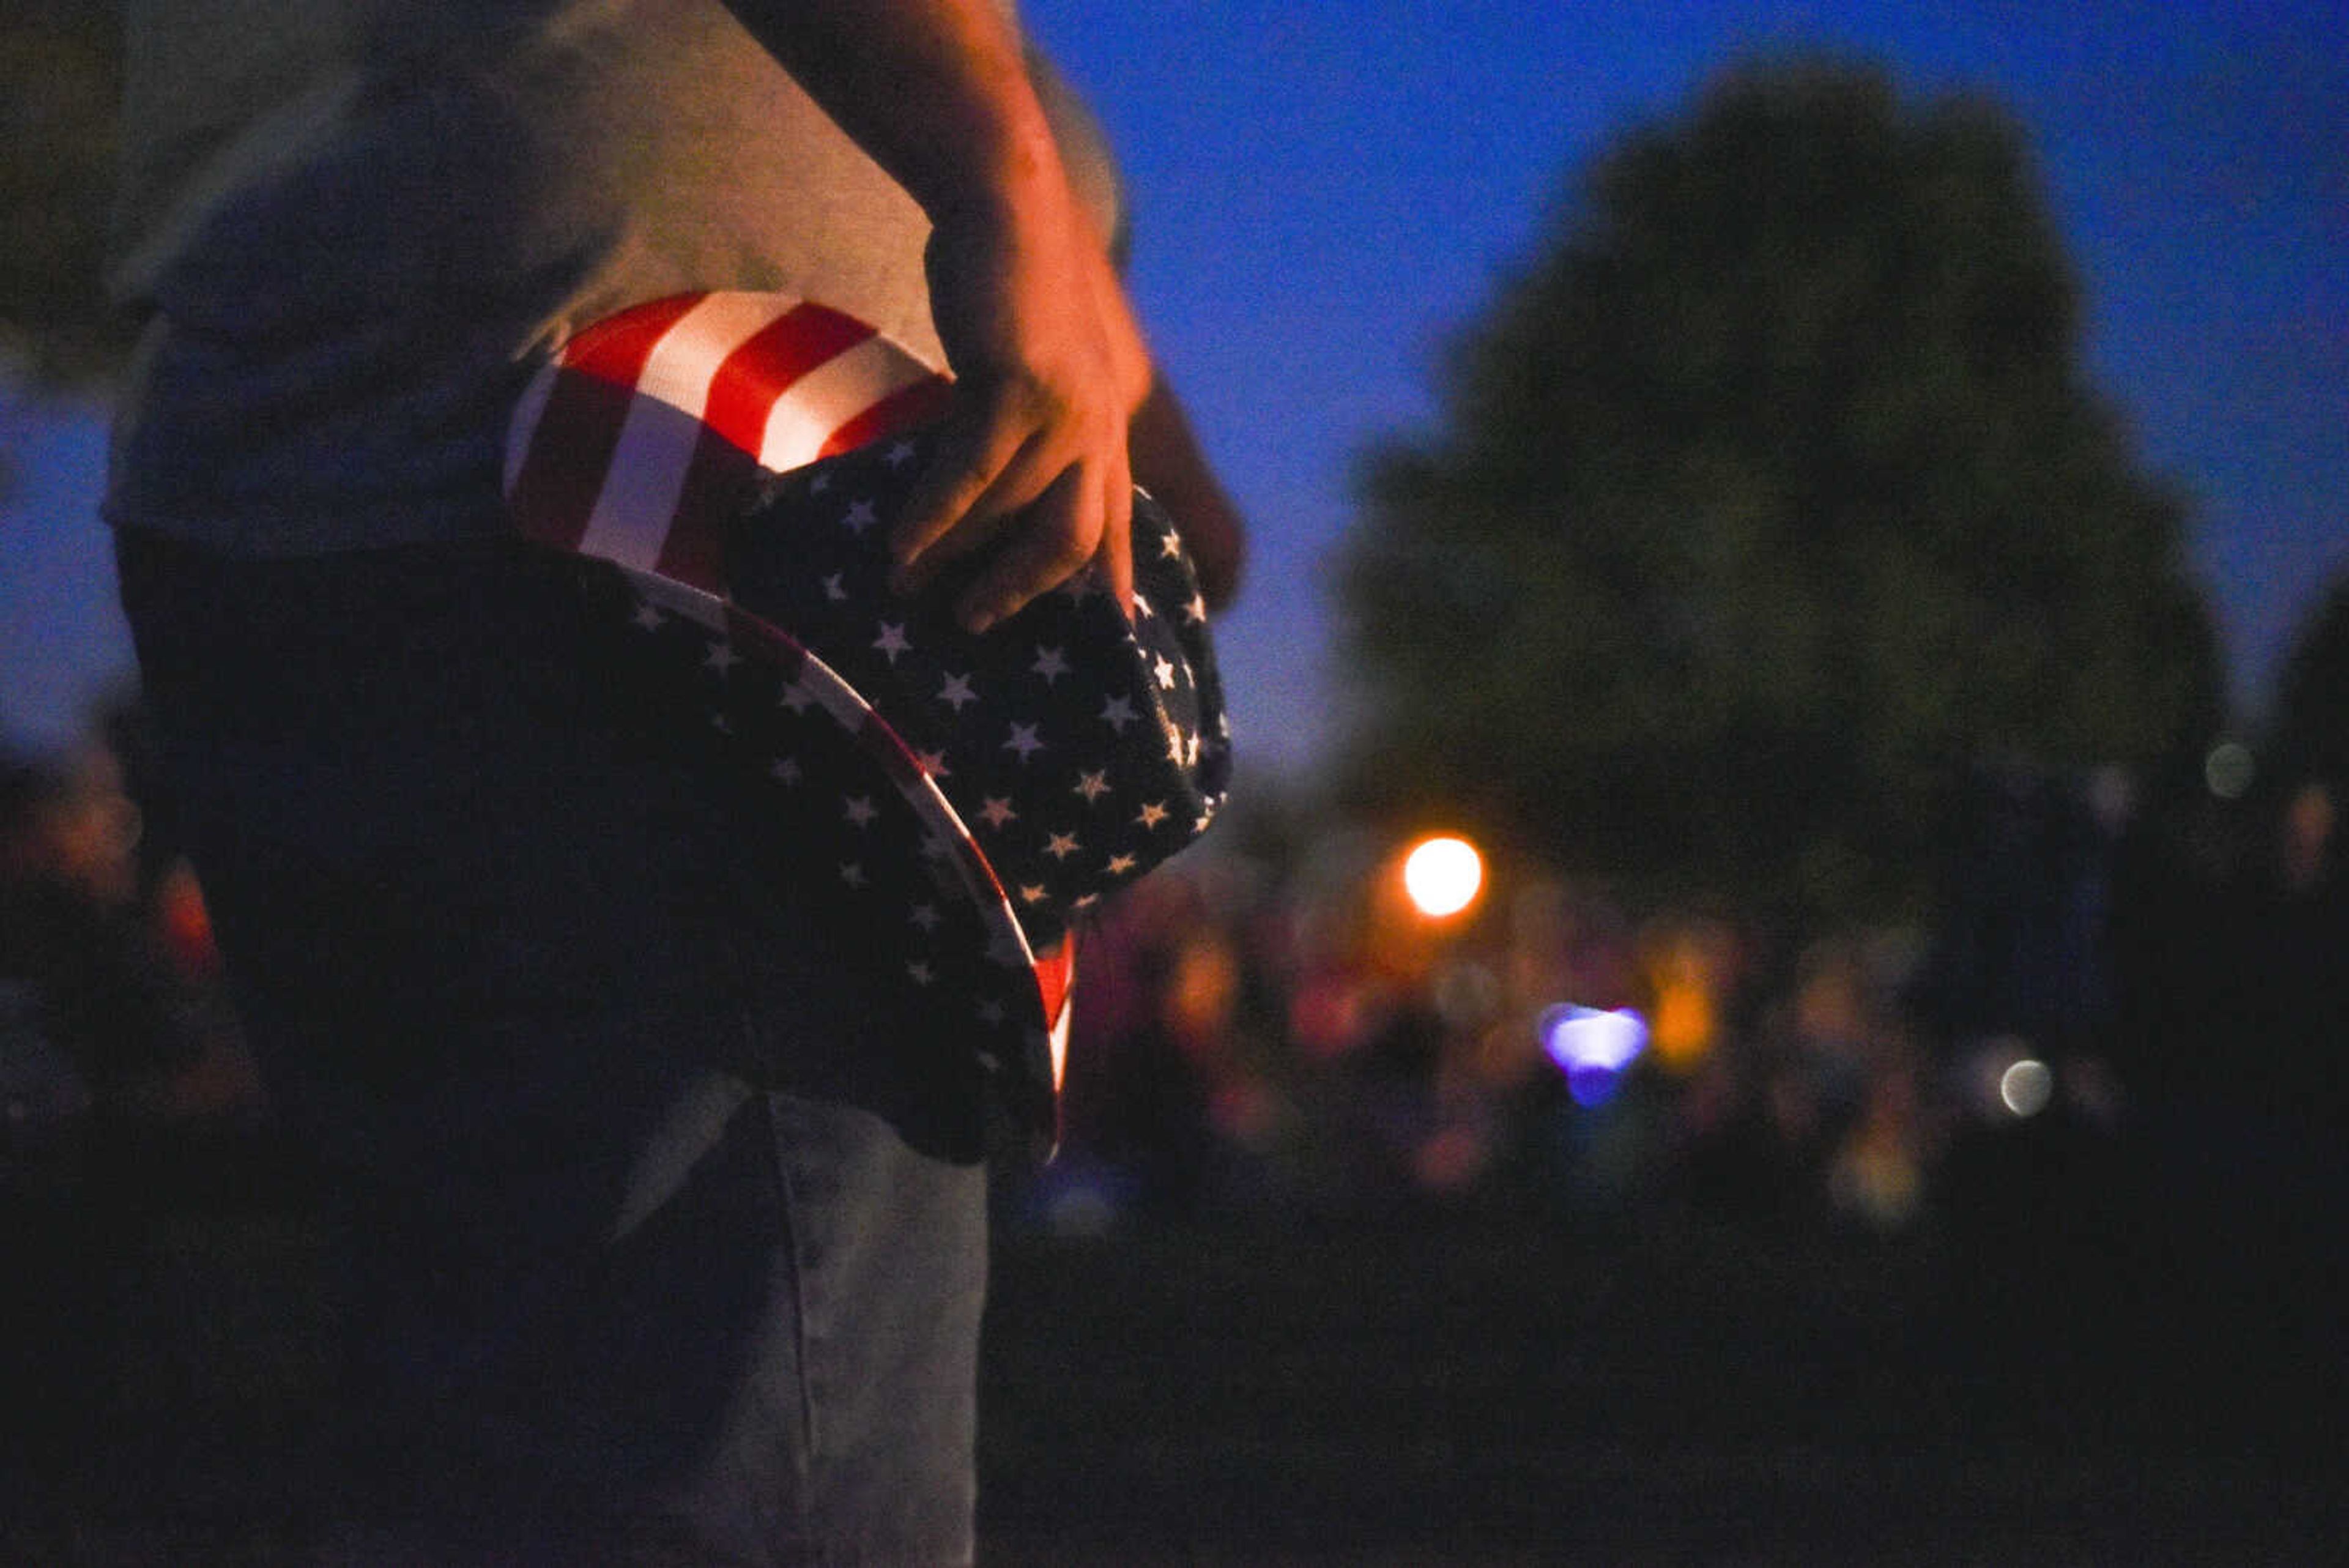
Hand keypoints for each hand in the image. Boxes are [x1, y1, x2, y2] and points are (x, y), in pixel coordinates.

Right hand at [888, 190, 1151, 632]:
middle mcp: (1100, 425)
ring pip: (1012, 510)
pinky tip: (903, 544)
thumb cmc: (1006, 291)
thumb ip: (1019, 429)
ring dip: (957, 555)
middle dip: (1023, 589)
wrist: (1006, 208)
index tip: (1109, 634)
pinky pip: (974, 471)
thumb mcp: (1027, 370)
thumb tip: (974, 498)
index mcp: (1108, 425)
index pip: (1116, 519)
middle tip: (974, 622)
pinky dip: (937, 514)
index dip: (1112, 580)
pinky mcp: (1022, 386)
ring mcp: (1066, 408)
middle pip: (1073, 538)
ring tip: (909, 585)